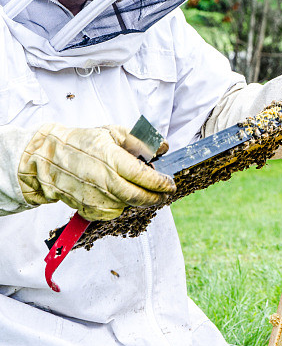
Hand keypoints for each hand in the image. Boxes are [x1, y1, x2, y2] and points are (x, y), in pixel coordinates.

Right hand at [18, 123, 175, 220]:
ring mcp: (94, 197)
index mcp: (110, 159)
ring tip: (135, 187)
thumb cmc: (82, 144)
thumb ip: (141, 139)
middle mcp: (103, 180)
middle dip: (156, 197)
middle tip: (165, 194)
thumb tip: (163, 147)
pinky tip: (115, 193)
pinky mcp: (87, 209)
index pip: (142, 176)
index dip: (160, 182)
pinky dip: (120, 205)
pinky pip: (113, 213)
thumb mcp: (113, 133)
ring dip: (137, 200)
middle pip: (138, 197)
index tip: (170, 183)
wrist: (48, 160)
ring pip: (127, 205)